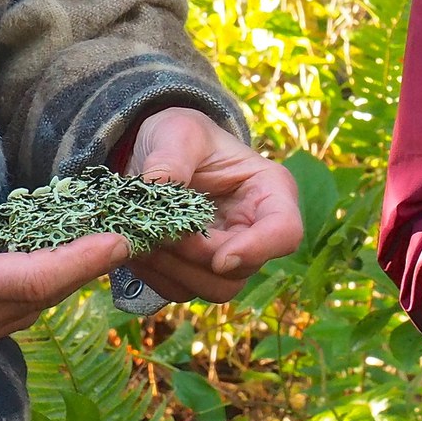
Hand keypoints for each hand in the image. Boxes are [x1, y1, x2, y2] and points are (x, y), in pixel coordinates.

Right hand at [0, 128, 127, 355]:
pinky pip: (14, 316)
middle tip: (128, 233)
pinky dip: (42, 291)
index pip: (34, 278)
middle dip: (87, 267)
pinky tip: (57, 264)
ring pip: (32, 311)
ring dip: (68, 281)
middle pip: (43, 298)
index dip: (82, 260)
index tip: (121, 239)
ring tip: (102, 245)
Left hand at [120, 107, 303, 302]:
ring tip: (144, 236)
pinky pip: (180, 289)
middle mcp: (256, 230)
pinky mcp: (197, 270)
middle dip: (197, 257)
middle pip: (242, 270)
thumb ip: (172, 156)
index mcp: (269, 191)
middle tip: (160, 231)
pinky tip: (136, 244)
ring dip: (173, 269)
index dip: (258, 250)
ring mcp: (229, 255)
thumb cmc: (181, 135)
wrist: (156, 151)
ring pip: (213, 288)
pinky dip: (155, 274)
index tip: (220, 257)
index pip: (285, 232)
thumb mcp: (178, 131)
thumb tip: (158, 186)